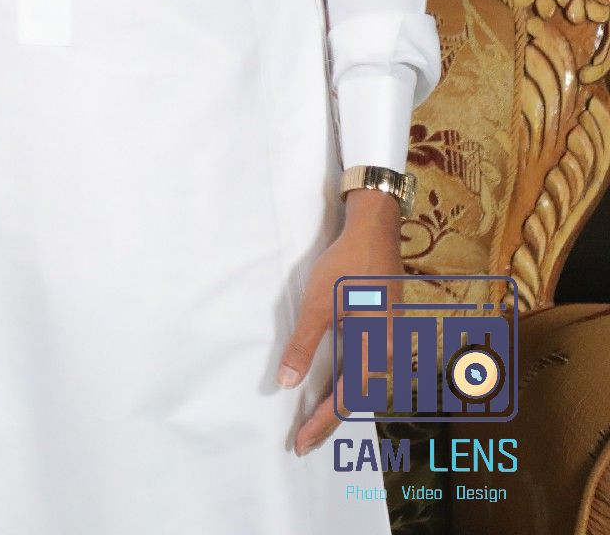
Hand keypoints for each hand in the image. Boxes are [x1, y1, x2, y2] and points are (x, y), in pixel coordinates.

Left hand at [278, 188, 402, 454]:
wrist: (376, 230)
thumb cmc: (347, 266)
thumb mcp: (318, 305)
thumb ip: (304, 345)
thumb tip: (286, 382)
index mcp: (374, 351)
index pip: (346, 401)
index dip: (322, 424)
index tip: (301, 444)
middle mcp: (387, 352)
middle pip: (358, 399)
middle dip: (329, 421)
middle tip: (304, 441)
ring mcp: (388, 340)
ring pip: (364, 385)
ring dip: (340, 405)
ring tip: (315, 422)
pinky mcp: (384, 328)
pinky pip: (367, 368)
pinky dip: (349, 385)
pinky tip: (336, 387)